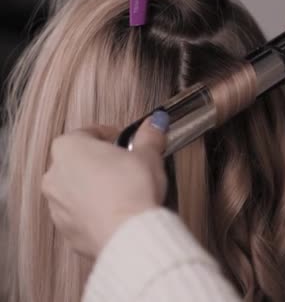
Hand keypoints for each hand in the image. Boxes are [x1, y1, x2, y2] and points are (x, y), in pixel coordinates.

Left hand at [41, 111, 169, 256]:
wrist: (129, 233)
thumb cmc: (132, 191)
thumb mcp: (148, 155)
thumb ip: (149, 136)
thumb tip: (154, 124)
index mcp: (70, 149)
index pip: (87, 133)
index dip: (110, 135)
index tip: (125, 142)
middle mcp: (56, 176)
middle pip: (78, 162)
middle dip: (101, 164)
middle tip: (126, 167)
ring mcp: (58, 206)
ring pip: (76, 191)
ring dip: (95, 189)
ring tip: (123, 192)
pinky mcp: (67, 231)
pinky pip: (81, 216)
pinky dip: (95, 213)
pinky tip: (117, 213)